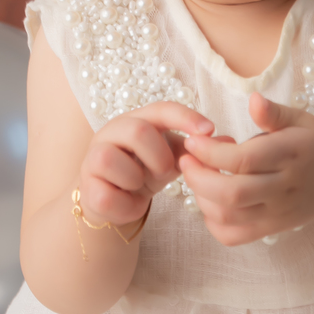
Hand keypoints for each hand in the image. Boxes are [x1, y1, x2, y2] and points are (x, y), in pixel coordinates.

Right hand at [77, 100, 213, 226]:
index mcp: (137, 120)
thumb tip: (227, 142)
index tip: (209, 130)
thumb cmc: (145, 172)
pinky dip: (126, 205)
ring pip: (110, 159)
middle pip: (136, 130)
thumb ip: (194, 150)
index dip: (185, 117)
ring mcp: (94, 158)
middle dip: (158, 156)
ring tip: (140, 186)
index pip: (161, 109)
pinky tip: (131, 203)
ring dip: (135, 179)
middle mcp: (111, 132)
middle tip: (164, 172)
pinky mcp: (87, 187)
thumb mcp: (172, 158)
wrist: (115, 204)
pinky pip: (106, 194)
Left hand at [178, 93, 313, 246]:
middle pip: (232, 194)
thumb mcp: (301, 120)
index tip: (193, 141)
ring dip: (201, 197)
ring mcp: (279, 213)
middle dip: (199, 177)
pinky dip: (212, 222)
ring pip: (229, 216)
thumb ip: (274, 113)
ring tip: (198, 176)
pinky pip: (234, 236)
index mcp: (292, 155)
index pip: (244, 160)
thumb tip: (253, 99)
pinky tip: (210, 200)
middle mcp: (285, 188)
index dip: (210, 152)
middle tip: (186, 160)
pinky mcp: (272, 228)